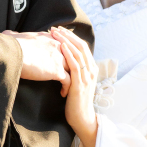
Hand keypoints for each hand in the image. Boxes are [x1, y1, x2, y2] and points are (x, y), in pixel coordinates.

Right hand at [5, 30, 70, 93]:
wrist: (12, 52)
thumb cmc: (10, 45)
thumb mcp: (13, 36)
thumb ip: (13, 35)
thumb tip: (7, 33)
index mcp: (48, 38)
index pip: (63, 45)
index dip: (64, 53)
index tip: (64, 61)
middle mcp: (57, 46)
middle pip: (71, 56)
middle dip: (72, 66)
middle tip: (72, 75)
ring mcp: (59, 58)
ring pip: (73, 69)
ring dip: (72, 78)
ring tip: (70, 86)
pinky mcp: (57, 71)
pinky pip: (68, 81)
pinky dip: (67, 87)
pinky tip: (63, 93)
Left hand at [51, 27, 98, 146]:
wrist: (82, 118)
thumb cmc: (76, 101)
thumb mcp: (77, 83)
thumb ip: (75, 71)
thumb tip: (63, 60)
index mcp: (91, 68)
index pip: (82, 47)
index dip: (71, 37)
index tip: (59, 30)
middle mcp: (91, 70)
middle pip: (81, 46)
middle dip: (68, 35)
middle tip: (56, 28)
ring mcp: (87, 77)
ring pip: (78, 53)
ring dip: (66, 41)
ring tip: (55, 33)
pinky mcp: (80, 83)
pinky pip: (75, 65)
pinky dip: (69, 54)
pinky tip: (62, 47)